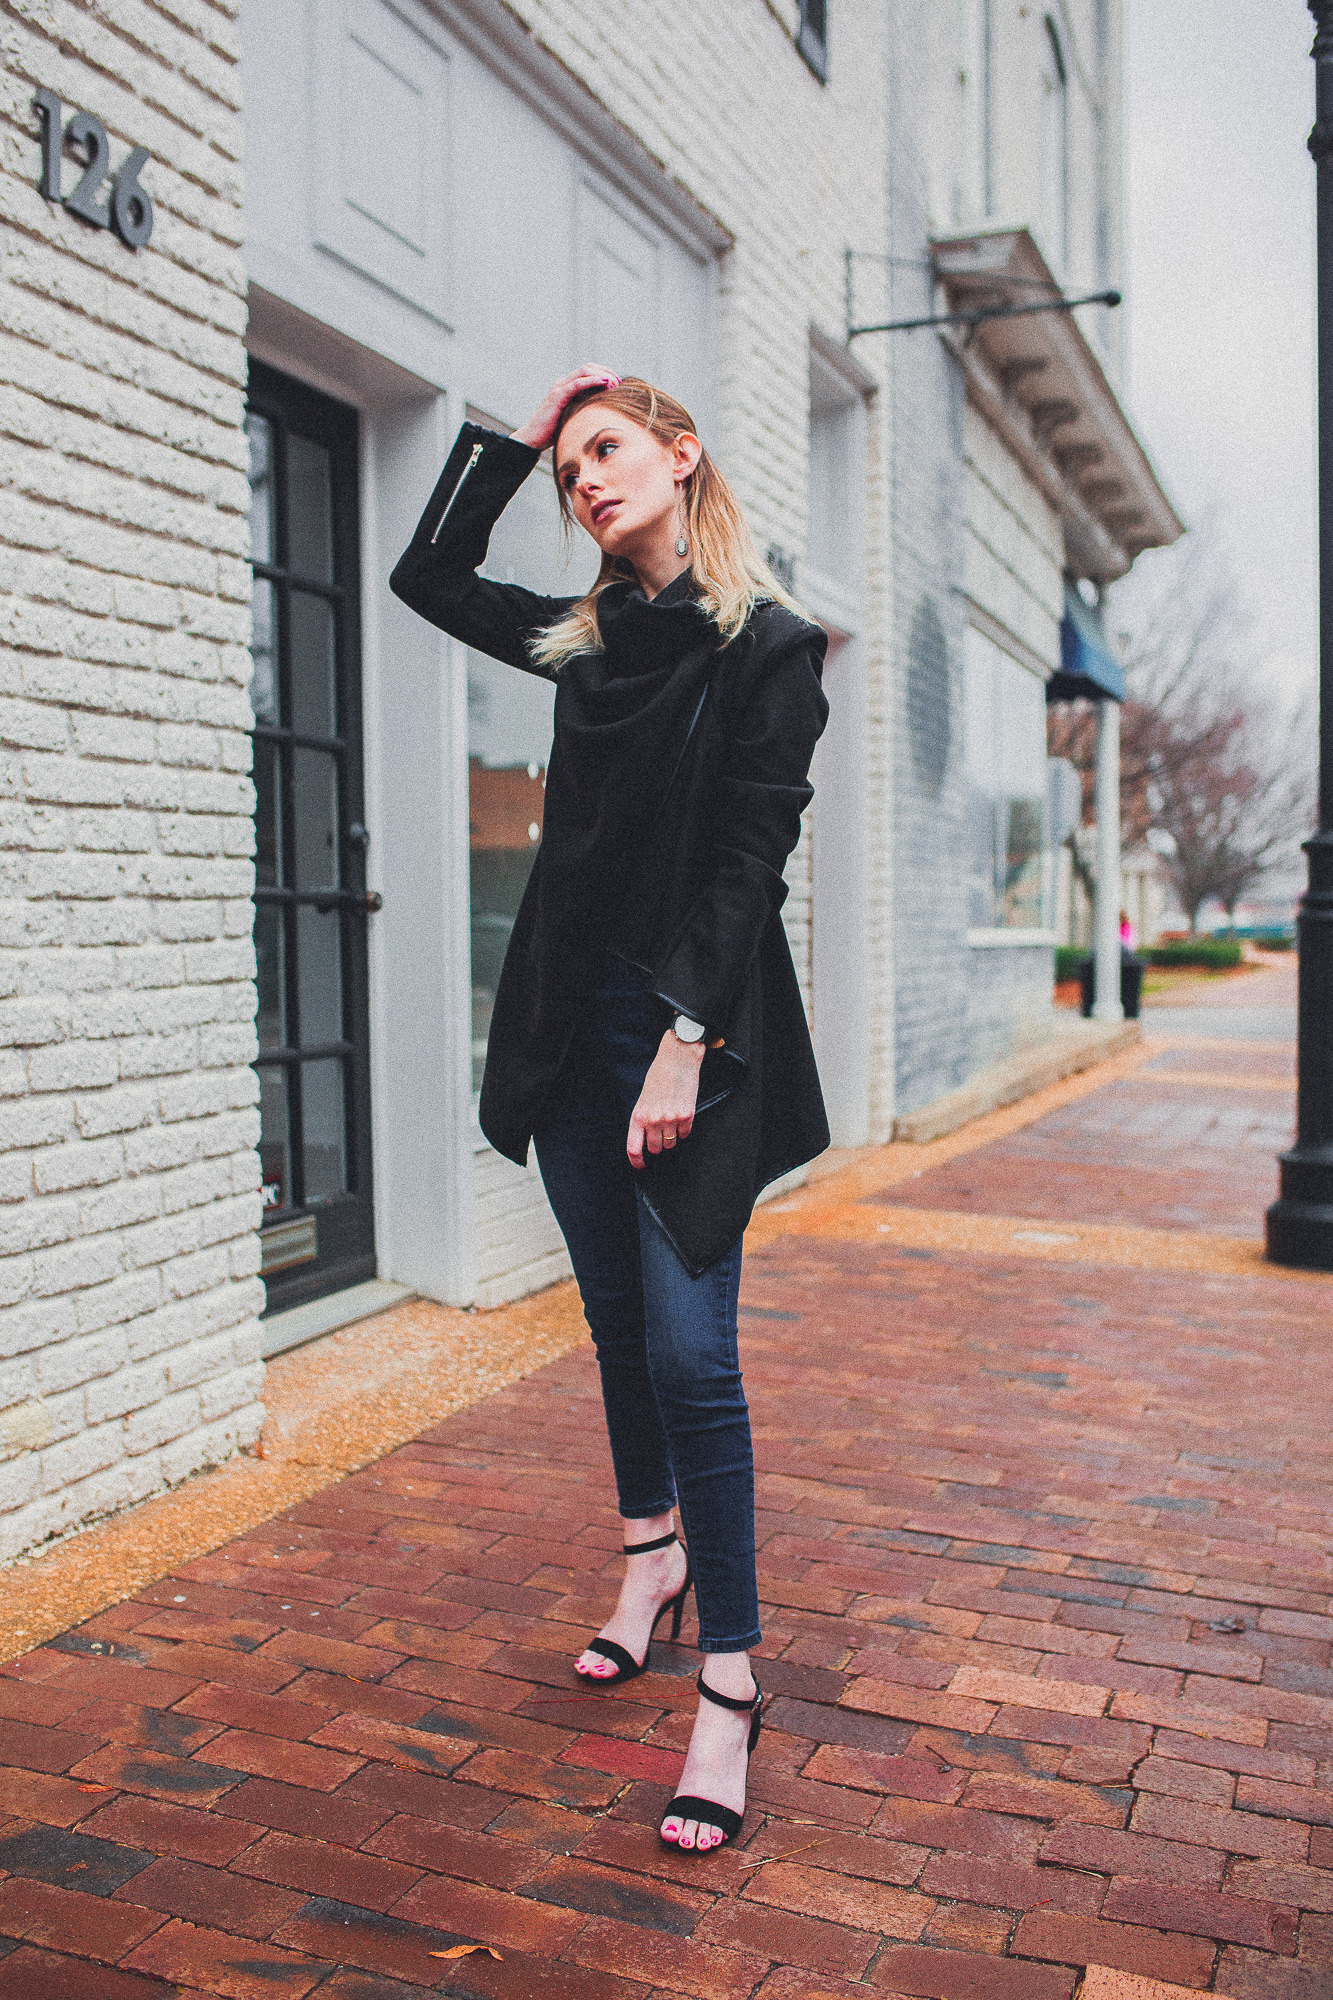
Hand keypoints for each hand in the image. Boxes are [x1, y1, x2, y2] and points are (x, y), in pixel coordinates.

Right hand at [513, 367, 621, 450]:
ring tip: (614, 383)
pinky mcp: (558, 396)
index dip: (605, 373)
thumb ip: (585, 410)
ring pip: (585, 371)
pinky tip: (604, 383)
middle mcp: (564, 383)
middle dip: (607, 372)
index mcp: (568, 386)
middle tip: (619, 383)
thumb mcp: (574, 417)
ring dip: (602, 375)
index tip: (618, 384)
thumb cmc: (554, 432)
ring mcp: (560, 387)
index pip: (589, 371)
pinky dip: (592, 381)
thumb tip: (605, 414)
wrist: (533, 439)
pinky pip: (577, 383)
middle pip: (589, 367)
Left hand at [627, 1031, 704, 1169]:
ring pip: (671, 1143)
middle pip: (655, 1149)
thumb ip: (643, 1119)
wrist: (678, 1060)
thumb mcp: (644, 1098)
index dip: (636, 1161)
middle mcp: (653, 1120)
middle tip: (661, 1132)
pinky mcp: (686, 1116)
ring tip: (671, 1119)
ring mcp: (670, 1119)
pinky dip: (684, 1129)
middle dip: (658, 1144)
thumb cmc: (659, 1076)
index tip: (641, 1165)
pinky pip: (685, 1134)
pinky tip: (681, 1115)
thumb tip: (647, 1139)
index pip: (633, 1148)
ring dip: (671, 1137)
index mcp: (638, 1115)